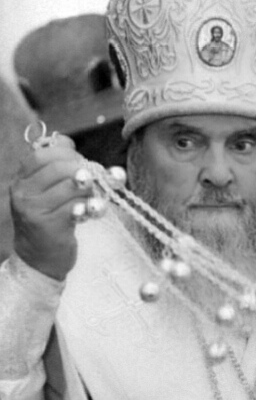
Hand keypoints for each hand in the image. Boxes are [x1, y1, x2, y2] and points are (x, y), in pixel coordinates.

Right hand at [10, 135, 92, 280]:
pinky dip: (88, 206)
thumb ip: (55, 167)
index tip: (78, 160)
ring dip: (88, 189)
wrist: (39, 260)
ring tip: (90, 197)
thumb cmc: (48, 220)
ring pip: (71, 186)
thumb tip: (67, 139)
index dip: (66, 152)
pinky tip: (88, 212)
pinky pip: (77, 206)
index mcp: (21, 181)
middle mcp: (23, 194)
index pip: (42, 154)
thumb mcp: (45, 191)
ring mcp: (35, 210)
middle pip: (59, 168)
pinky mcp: (50, 226)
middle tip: (89, 180)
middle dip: (81, 170)